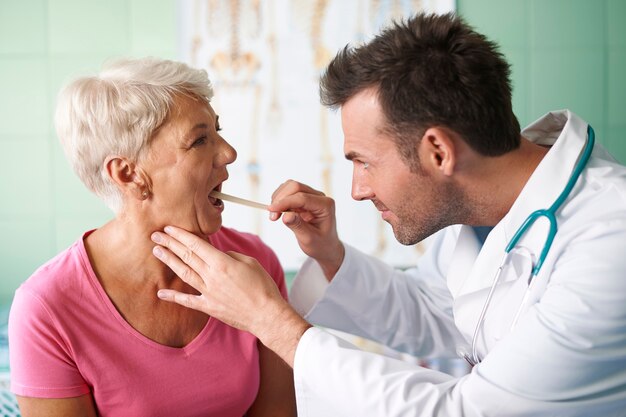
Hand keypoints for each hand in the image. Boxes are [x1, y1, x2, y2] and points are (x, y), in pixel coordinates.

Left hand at [151, 226, 309, 365]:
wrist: (267, 314)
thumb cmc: (263, 287)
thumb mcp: (250, 263)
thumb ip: (231, 256)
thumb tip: (220, 256)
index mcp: (222, 263)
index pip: (196, 245)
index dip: (181, 235)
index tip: (169, 228)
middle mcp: (211, 276)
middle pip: (186, 256)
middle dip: (170, 244)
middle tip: (156, 235)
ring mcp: (208, 292)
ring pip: (184, 273)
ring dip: (169, 261)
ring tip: (157, 251)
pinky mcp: (209, 307)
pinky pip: (187, 301)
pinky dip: (173, 297)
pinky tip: (161, 292)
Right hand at [268, 180, 344, 279]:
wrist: (325, 247)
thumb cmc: (320, 244)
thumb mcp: (309, 239)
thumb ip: (298, 226)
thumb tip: (286, 215)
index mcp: (325, 206)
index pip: (302, 198)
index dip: (285, 202)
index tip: (271, 211)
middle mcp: (320, 197)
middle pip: (295, 187)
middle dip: (280, 199)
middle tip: (272, 216)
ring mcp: (312, 195)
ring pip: (290, 186)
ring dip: (278, 198)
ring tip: (275, 215)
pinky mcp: (304, 197)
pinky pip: (288, 191)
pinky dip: (280, 199)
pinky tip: (279, 211)